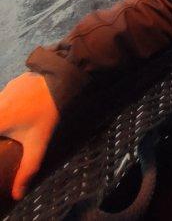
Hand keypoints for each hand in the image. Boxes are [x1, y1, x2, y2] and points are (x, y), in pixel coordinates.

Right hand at [0, 71, 59, 199]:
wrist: (62, 80)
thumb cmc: (47, 113)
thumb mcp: (38, 144)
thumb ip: (27, 170)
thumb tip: (18, 194)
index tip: (3, 142)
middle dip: (2, 130)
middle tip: (8, 136)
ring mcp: (5, 91)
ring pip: (0, 108)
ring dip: (4, 118)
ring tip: (16, 126)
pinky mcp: (13, 83)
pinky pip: (5, 98)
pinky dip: (8, 107)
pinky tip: (21, 112)